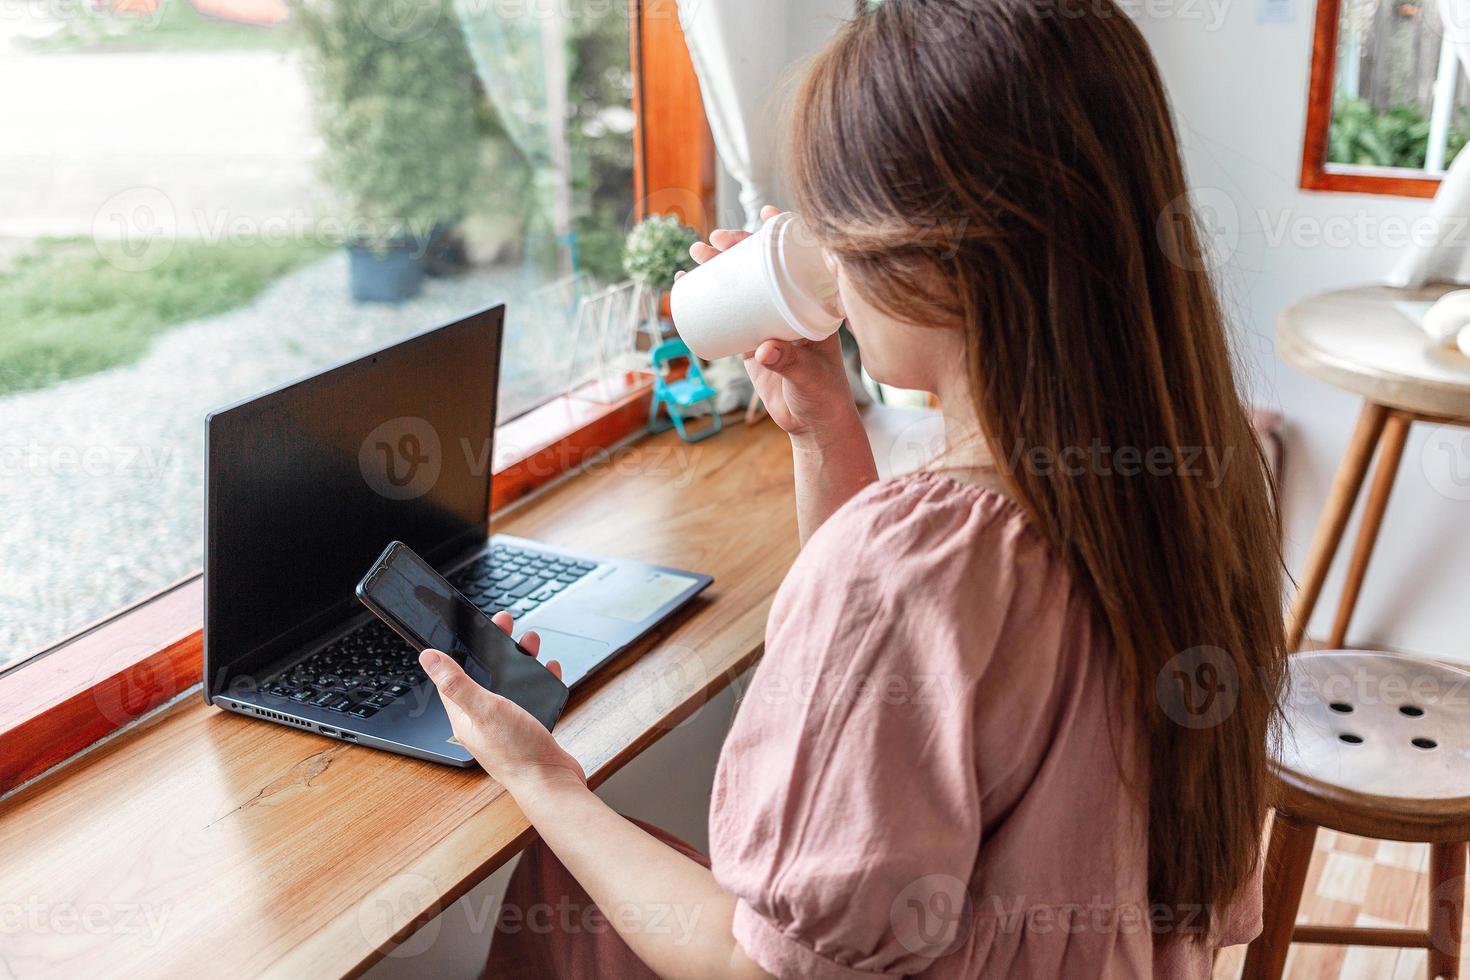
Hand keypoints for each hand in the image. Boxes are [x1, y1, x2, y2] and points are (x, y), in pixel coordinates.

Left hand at [419, 612, 584, 794]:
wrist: (551, 782)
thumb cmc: (516, 751)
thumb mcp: (483, 709)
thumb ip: (456, 682)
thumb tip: (428, 658)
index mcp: (464, 715)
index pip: (454, 676)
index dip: (461, 648)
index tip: (471, 626)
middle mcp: (483, 718)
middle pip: (485, 674)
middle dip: (495, 647)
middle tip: (506, 625)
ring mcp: (506, 724)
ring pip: (509, 682)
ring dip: (519, 660)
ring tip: (530, 642)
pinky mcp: (528, 728)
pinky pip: (532, 696)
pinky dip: (539, 680)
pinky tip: (548, 671)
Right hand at [682, 205, 859, 440]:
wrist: (812, 424)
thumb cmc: (823, 396)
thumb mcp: (809, 376)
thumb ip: (788, 363)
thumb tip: (762, 350)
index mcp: (814, 305)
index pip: (798, 259)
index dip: (783, 233)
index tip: (766, 212)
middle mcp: (792, 307)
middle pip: (763, 267)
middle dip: (738, 247)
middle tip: (714, 241)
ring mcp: (770, 322)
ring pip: (744, 286)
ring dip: (719, 267)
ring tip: (695, 254)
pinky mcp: (752, 341)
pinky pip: (730, 313)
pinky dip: (710, 298)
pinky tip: (690, 283)